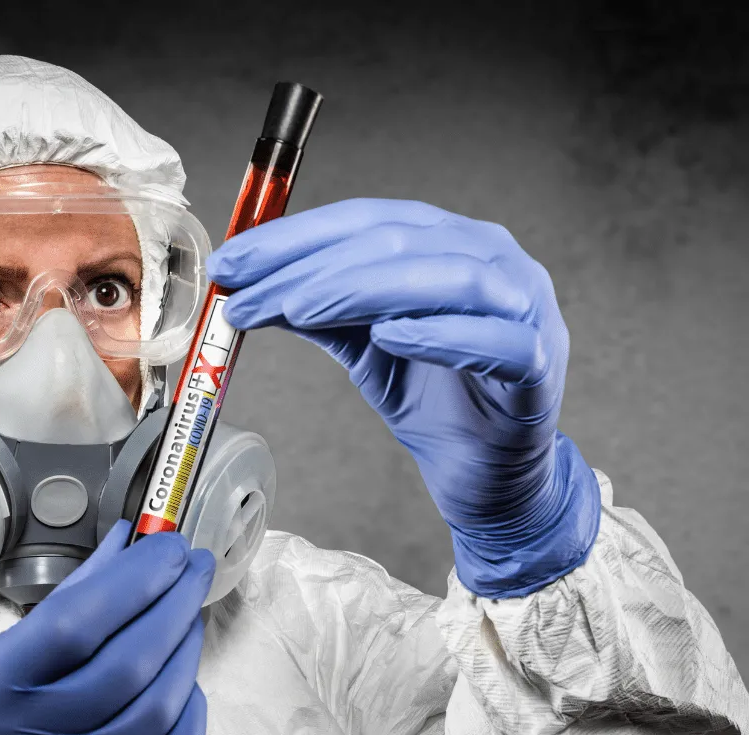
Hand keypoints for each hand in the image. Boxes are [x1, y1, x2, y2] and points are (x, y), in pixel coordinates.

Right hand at [0, 522, 213, 734]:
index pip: (74, 625)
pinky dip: (189, 712)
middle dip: (174, 604)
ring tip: (189, 619)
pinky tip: (185, 683)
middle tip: (193, 568)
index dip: (132, 578)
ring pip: (156, 710)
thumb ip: (64, 605)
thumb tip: (126, 546)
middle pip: (126, 664)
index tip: (168, 546)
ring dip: (185, 652)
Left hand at [207, 199, 600, 597]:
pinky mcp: (539, 364)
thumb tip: (250, 288)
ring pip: (448, 278)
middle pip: (398, 243)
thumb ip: (321, 314)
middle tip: (249, 290)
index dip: (294, 237)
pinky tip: (390, 336)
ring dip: (364, 290)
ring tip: (300, 308)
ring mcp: (524, 308)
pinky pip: (496, 341)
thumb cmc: (436, 403)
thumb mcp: (364, 350)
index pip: (367, 221)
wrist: (489, 474)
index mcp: (448, 244)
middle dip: (312, 265)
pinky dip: (440, 334)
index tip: (234, 263)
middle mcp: (491, 261)